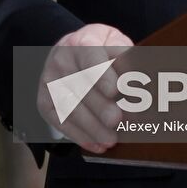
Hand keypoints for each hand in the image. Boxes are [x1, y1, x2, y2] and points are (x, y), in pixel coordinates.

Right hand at [37, 23, 133, 153]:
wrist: (68, 50)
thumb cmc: (99, 48)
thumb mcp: (113, 41)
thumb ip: (125, 55)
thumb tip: (141, 75)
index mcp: (83, 41)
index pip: (90, 57)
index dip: (101, 74)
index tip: (115, 90)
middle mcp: (62, 60)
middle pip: (81, 87)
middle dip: (100, 107)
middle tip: (118, 121)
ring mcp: (50, 81)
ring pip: (71, 108)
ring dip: (92, 127)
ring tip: (112, 140)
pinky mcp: (45, 101)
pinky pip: (61, 121)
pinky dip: (80, 136)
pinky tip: (97, 145)